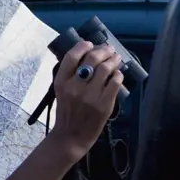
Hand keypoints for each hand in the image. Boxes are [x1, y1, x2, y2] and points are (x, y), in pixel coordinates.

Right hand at [49, 41, 123, 159]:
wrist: (71, 135)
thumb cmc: (66, 111)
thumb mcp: (61, 91)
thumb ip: (70, 75)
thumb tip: (87, 56)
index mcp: (61, 82)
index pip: (72, 56)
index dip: (83, 46)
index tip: (90, 44)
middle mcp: (75, 86)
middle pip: (91, 59)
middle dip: (103, 50)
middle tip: (109, 50)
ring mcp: (90, 95)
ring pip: (105, 68)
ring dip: (113, 60)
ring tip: (116, 59)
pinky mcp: (104, 103)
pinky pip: (114, 82)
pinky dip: (118, 75)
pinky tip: (118, 74)